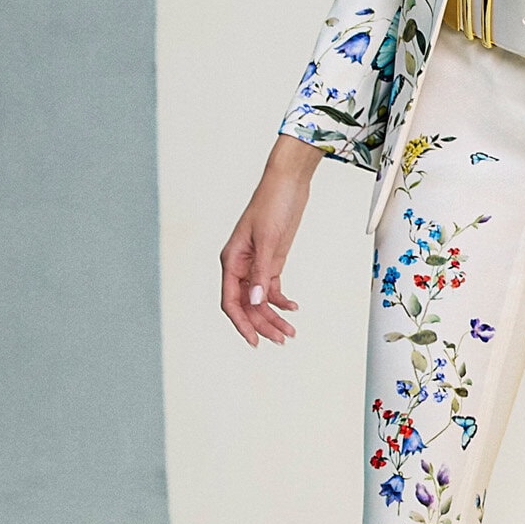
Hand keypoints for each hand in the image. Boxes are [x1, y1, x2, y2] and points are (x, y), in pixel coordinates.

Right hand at [220, 134, 324, 346]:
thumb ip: (261, 272)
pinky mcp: (271, 261)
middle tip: (282, 339)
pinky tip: (293, 308)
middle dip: (263, 324)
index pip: (230, 301)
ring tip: (290, 332)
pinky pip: (271, 288)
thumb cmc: (273, 204)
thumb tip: (254, 302)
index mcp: (231, 260)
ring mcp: (256, 264)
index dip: (241, 323)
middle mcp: (240, 265)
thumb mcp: (269, 240)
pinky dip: (281, 301)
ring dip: (273, 316)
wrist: (289, 183)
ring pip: (259, 300)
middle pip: (247, 305)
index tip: (254, 340)